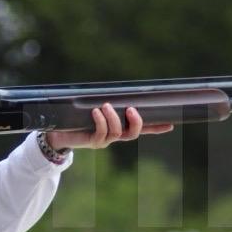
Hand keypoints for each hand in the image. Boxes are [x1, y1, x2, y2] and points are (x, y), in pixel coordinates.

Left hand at [46, 103, 172, 150]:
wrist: (60, 132)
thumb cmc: (79, 117)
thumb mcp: (96, 108)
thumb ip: (108, 102)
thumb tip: (116, 88)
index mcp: (120, 127)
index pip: (142, 129)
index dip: (156, 128)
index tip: (171, 125)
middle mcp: (115, 136)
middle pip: (133, 134)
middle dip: (136, 122)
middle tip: (131, 109)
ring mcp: (104, 141)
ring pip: (117, 133)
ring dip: (113, 118)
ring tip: (105, 106)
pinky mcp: (92, 142)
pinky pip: (101, 133)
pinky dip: (100, 121)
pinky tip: (96, 111)